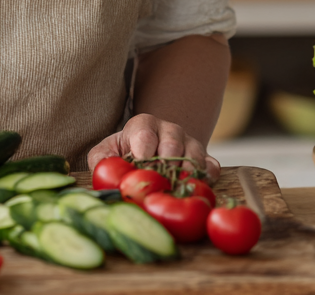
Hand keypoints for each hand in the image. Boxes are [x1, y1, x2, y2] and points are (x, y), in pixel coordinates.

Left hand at [87, 114, 219, 181]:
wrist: (151, 151)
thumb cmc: (126, 153)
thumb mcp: (107, 151)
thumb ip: (101, 160)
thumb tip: (106, 174)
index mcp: (143, 124)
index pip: (145, 135)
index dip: (142, 152)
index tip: (140, 166)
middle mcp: (169, 130)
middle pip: (172, 144)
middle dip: (164, 164)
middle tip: (158, 182)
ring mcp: (189, 144)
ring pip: (194, 155)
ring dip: (186, 174)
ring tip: (175, 189)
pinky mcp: (205, 159)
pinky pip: (212, 167)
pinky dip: (207, 179)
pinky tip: (198, 188)